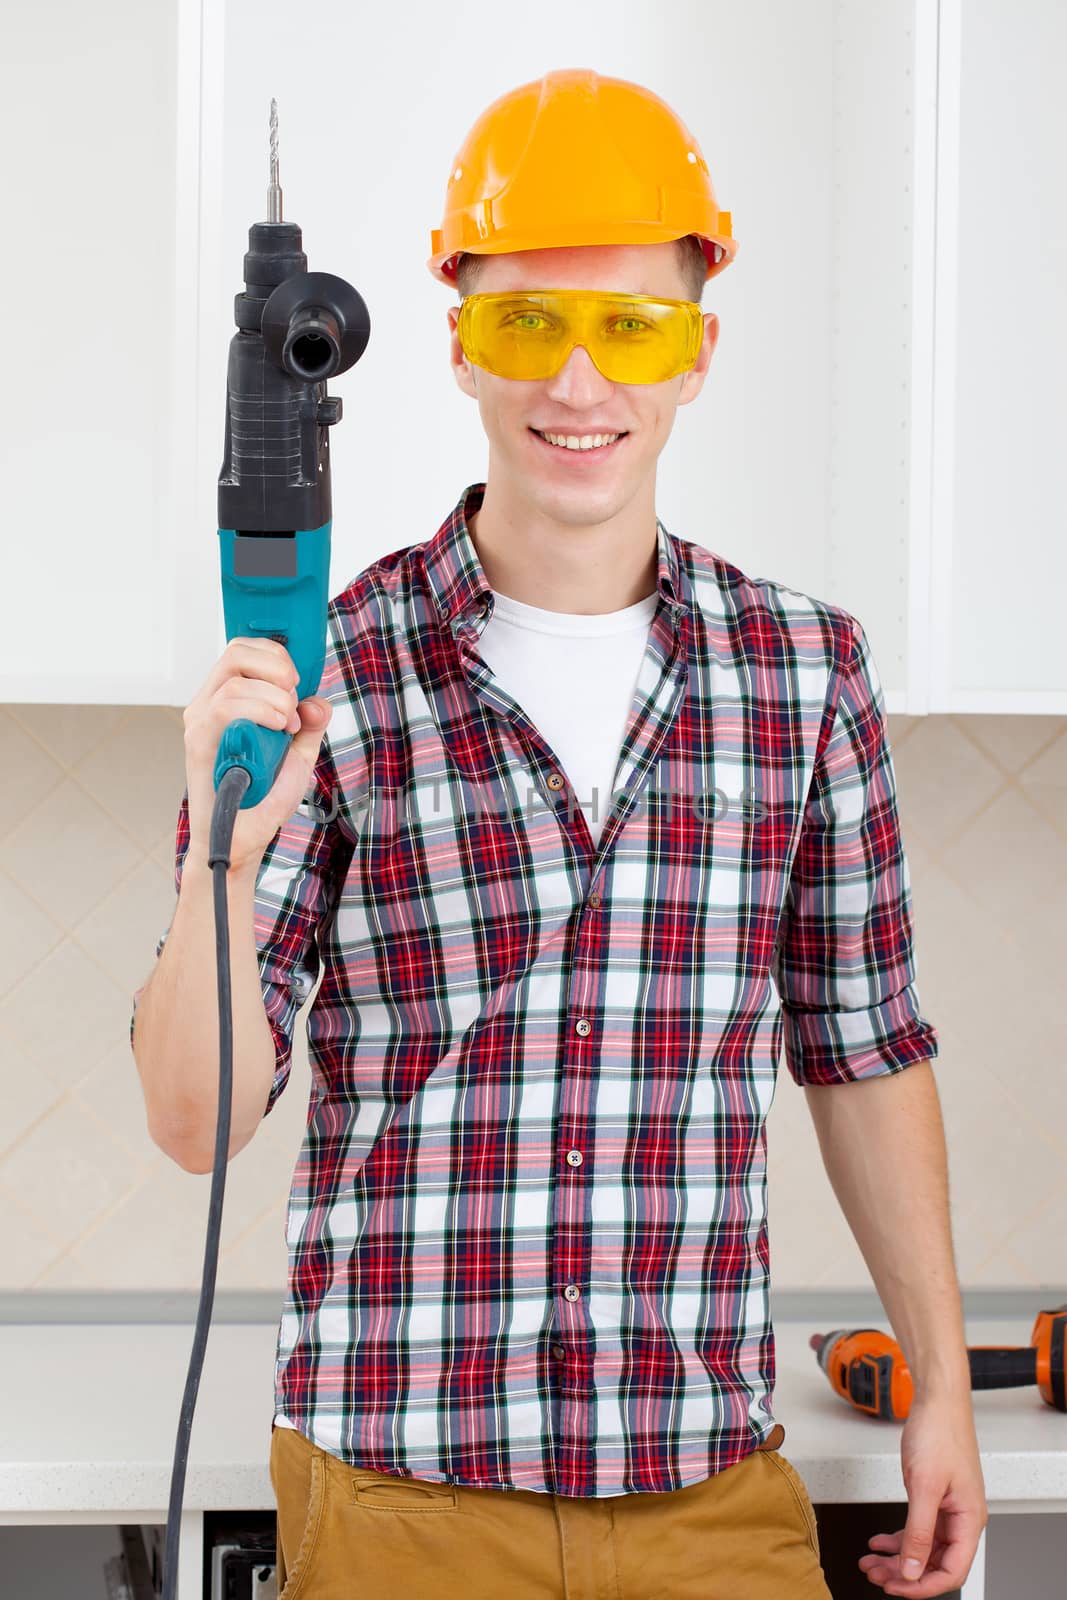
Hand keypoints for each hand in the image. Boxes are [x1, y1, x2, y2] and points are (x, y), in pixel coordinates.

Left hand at [857, 1395, 986, 1595]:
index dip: (923, 1585)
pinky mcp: (933, 1496)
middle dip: (904, 1573)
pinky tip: (878, 1542)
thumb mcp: (924, 1486)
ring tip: (870, 1562)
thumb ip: (918, 1531)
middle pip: (934, 1562)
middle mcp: (961, 1518)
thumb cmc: (939, 1433)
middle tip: (875, 1575)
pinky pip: (916, 1527)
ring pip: (922, 1547)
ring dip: (897, 1557)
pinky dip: (897, 1537)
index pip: (951, 1572)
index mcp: (968, 1520)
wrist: (937, 1400)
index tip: (896, 1587)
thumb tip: (912, 1570)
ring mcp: (947, 1508)